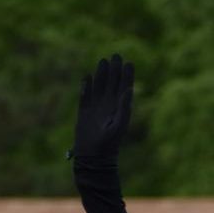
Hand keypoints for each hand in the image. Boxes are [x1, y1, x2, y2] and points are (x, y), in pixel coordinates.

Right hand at [72, 54, 133, 169]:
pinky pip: (85, 95)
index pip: (124, 87)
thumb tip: (129, 89)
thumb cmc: (109, 143)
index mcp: (119, 108)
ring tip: (103, 61)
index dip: (126, 75)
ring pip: (99, 86)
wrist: (94, 156)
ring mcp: (96, 108)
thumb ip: (124, 107)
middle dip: (114, 70)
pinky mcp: (84, 112)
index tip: (128, 63)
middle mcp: (108, 106)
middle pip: (112, 83)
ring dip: (101, 74)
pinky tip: (87, 76)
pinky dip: (86, 86)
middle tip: (116, 55)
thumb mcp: (119, 125)